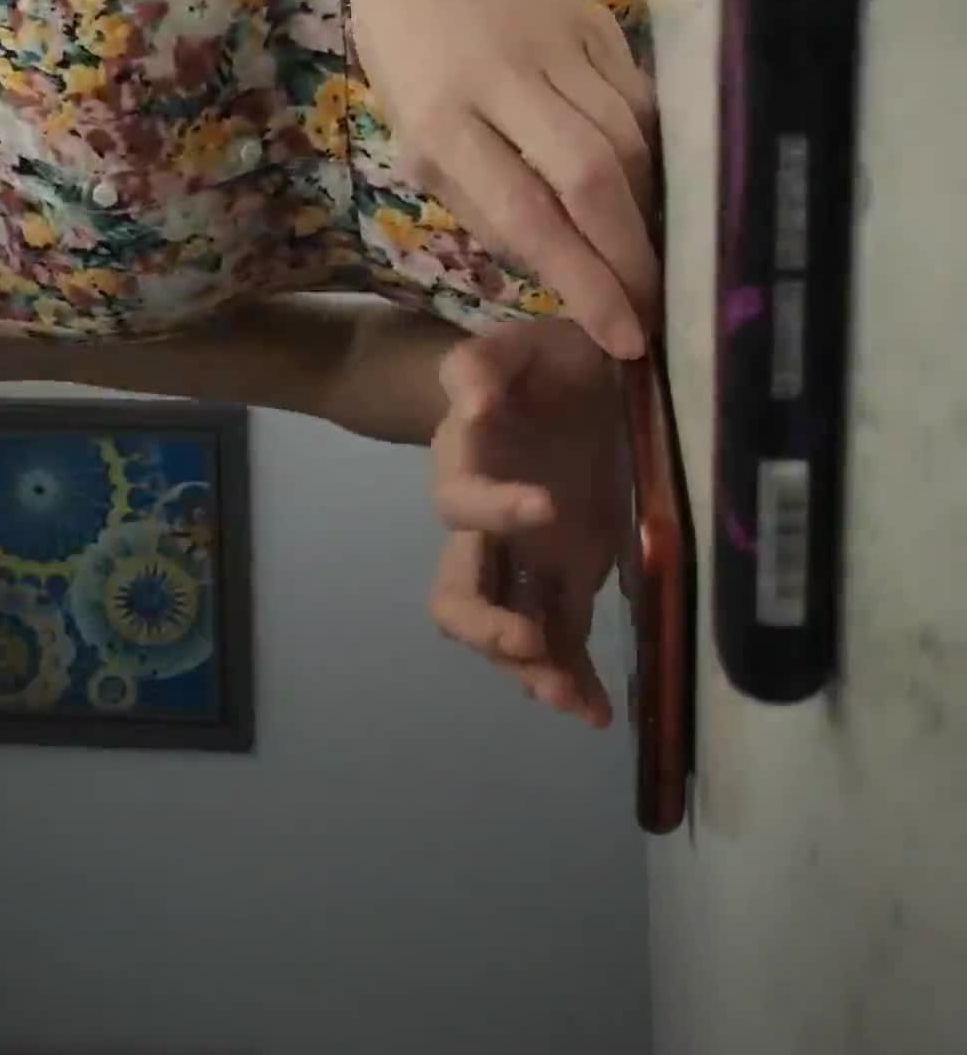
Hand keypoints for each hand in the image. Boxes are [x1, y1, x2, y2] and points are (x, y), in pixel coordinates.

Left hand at [349, 0, 658, 357]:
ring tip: (657, 261)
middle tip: (659, 311)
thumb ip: (484, 205)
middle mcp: (506, 78)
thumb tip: (563, 270)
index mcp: (442, 117)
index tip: (623, 336)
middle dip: (632, 254)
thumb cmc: (409, 57)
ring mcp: (560, 44)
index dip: (583, 279)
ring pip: (630, 139)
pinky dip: (656, 156)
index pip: (526, 212)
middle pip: (592, 174)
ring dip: (650, 211)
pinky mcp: (599, 24)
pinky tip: (656, 191)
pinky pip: (642, 103)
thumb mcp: (415, 142)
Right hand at [429, 317, 622, 726]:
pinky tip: (598, 711)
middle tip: (528, 639)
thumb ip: (485, 362)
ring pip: (505, 628)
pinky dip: (573, 679)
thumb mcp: (524, 342)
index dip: (492, 509)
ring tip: (567, 696)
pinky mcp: (569, 574)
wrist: (598, 375)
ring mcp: (526, 557)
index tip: (546, 505)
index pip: (460, 498)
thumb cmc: (554, 356)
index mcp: (470, 461)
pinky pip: (560, 638)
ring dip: (527, 666)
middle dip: (486, 624)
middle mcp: (486, 521)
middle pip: (457, 591)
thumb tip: (468, 407)